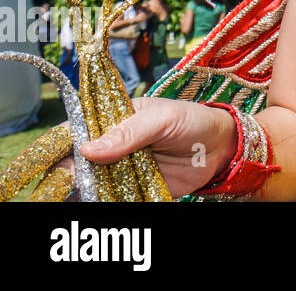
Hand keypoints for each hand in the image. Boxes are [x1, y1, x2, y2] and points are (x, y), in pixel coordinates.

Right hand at [58, 96, 239, 197]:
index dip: (59, 145)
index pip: (77, 130)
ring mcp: (119, 169)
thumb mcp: (163, 118)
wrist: (221, 148)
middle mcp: (111, 146)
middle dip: (66, 174)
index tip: (47, 159)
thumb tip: (87, 149)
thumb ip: (128, 132)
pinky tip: (90, 204)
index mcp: (114, 119)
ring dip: (79, 191)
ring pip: (88, 183)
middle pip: (76, 162)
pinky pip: (108, 199)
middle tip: (64, 185)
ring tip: (74, 197)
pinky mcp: (131, 190)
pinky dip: (99, 203)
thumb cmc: (192, 121)